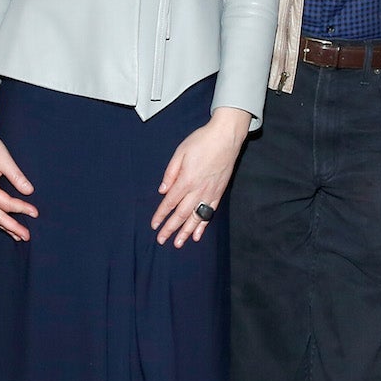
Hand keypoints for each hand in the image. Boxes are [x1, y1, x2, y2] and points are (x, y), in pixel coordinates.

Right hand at [0, 95, 36, 240]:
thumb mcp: (5, 160)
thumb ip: (16, 177)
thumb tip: (29, 191)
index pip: (7, 204)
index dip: (22, 208)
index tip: (35, 213)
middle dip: (12, 227)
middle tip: (26, 236)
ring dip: (5, 225)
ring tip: (17, 235)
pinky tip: (6, 222)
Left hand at [152, 108, 249, 246]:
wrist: (226, 137)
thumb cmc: (202, 141)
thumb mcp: (180, 152)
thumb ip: (170, 172)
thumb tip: (162, 190)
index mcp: (186, 180)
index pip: (170, 202)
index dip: (161, 215)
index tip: (154, 225)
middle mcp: (198, 190)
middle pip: (181, 214)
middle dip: (170, 228)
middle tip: (161, 240)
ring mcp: (210, 193)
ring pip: (196, 217)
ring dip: (186, 232)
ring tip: (178, 243)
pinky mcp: (218, 192)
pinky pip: (210, 213)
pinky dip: (203, 225)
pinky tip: (197, 235)